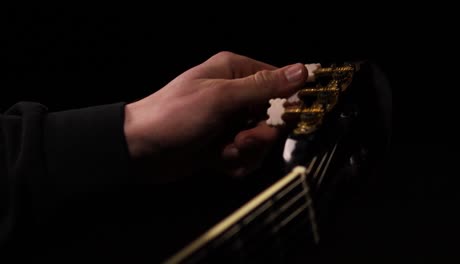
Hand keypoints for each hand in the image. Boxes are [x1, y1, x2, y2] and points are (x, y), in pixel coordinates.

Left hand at [124, 51, 306, 180]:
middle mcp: (235, 95)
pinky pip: (247, 156)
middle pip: (273, 117)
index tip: (286, 120)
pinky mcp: (223, 144)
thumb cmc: (176, 115)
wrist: (139, 150)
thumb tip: (303, 71)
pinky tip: (217, 161)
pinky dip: (236, 163)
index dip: (288, 102)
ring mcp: (229, 122)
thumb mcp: (221, 97)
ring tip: (224, 152)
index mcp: (235, 72)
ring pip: (261, 141)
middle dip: (261, 136)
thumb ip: (263, 87)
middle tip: (241, 141)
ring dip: (247, 152)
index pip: (279, 82)